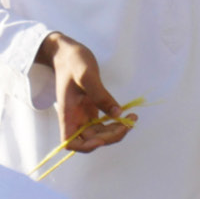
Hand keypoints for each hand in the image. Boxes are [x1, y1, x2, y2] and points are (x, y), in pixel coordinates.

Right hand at [38, 32, 131, 152]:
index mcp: (67, 112)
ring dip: (116, 131)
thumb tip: (117, 114)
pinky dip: (115, 123)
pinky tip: (127, 115)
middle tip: (128, 123)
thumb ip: (100, 95)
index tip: (101, 137)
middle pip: (90, 140)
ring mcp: (83, 114)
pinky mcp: (91, 109)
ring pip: (99, 134)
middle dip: (110, 136)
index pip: (69, 142)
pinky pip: (103, 124)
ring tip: (132, 119)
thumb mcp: (86, 74)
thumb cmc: (72, 61)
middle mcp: (74, 117)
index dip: (86, 145)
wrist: (66, 53)